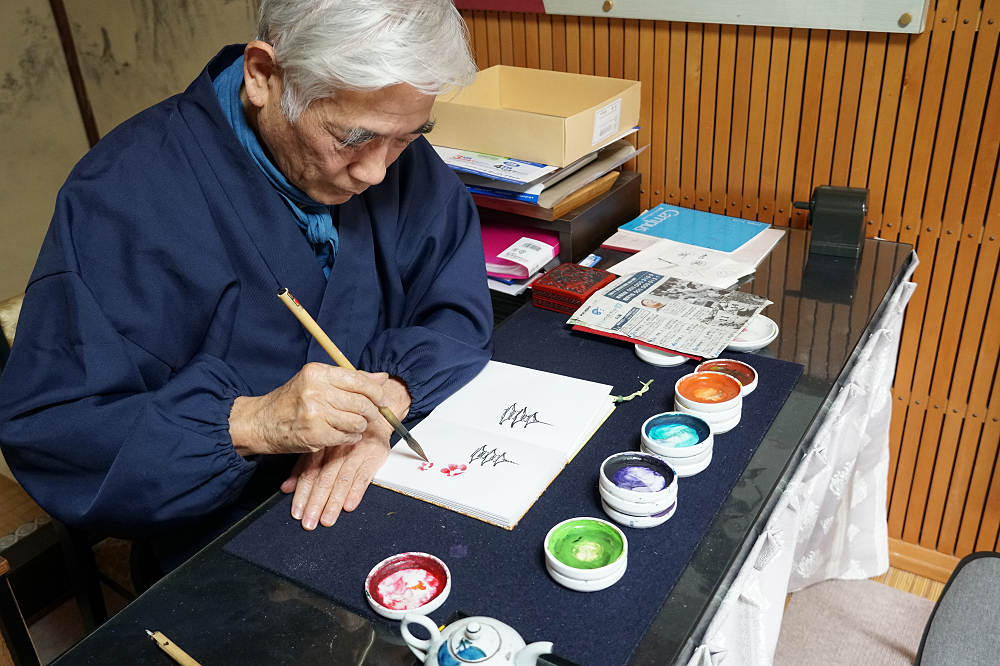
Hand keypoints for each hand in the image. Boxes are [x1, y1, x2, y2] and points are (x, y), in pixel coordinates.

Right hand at [228, 363, 387, 456]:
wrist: (261, 423)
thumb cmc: (290, 402)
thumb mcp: (316, 382)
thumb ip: (348, 379)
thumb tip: (380, 378)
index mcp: (317, 373)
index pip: (359, 380)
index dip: (376, 391)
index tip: (381, 399)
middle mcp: (316, 390)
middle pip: (362, 402)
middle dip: (372, 411)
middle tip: (371, 415)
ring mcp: (316, 413)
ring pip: (357, 421)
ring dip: (360, 426)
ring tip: (352, 425)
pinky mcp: (316, 434)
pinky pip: (347, 436)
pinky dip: (350, 437)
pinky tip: (342, 434)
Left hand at [279, 376, 410, 528]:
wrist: (375, 410)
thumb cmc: (346, 429)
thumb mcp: (322, 442)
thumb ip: (304, 464)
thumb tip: (286, 488)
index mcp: (323, 445)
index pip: (310, 472)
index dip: (302, 493)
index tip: (296, 512)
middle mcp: (338, 448)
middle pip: (324, 478)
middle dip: (315, 502)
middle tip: (309, 522)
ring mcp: (356, 451)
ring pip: (343, 479)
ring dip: (334, 502)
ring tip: (327, 520)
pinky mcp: (374, 455)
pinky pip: (365, 474)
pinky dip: (357, 491)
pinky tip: (349, 505)